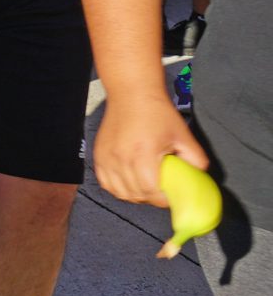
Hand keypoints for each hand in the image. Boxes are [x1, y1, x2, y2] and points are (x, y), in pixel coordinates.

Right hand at [93, 90, 207, 208]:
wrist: (132, 95)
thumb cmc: (157, 113)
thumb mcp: (183, 135)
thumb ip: (195, 159)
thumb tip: (197, 176)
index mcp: (143, 156)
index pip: (151, 192)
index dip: (163, 200)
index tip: (171, 198)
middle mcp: (121, 159)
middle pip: (135, 195)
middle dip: (150, 199)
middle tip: (161, 193)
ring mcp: (107, 158)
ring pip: (119, 192)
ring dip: (133, 195)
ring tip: (144, 188)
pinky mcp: (98, 155)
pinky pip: (105, 182)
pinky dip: (117, 188)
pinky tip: (128, 183)